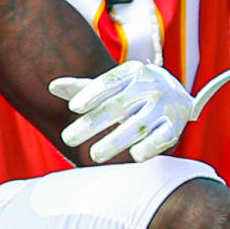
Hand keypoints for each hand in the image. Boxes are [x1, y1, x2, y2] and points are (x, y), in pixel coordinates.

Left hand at [50, 60, 229, 162]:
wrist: (177, 96)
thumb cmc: (132, 92)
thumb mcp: (111, 85)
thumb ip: (83, 88)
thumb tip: (52, 86)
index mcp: (132, 72)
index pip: (109, 82)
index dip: (91, 94)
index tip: (72, 108)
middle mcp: (150, 86)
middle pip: (117, 107)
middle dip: (91, 124)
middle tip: (67, 139)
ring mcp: (165, 105)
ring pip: (137, 125)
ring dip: (115, 141)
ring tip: (93, 155)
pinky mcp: (175, 125)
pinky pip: (163, 137)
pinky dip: (150, 147)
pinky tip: (134, 156)